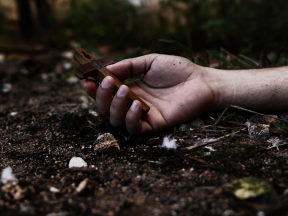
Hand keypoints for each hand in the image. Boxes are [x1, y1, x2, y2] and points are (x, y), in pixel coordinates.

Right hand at [84, 54, 217, 133]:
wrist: (201, 81)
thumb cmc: (178, 70)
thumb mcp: (150, 62)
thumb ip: (129, 66)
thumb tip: (105, 68)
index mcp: (131, 88)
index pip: (107, 93)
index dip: (94, 88)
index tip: (86, 79)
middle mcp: (133, 103)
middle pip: (107, 108)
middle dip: (102, 96)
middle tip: (107, 82)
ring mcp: (143, 115)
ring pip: (117, 120)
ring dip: (115, 106)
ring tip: (124, 89)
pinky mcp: (154, 124)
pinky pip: (135, 128)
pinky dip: (131, 118)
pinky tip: (136, 104)